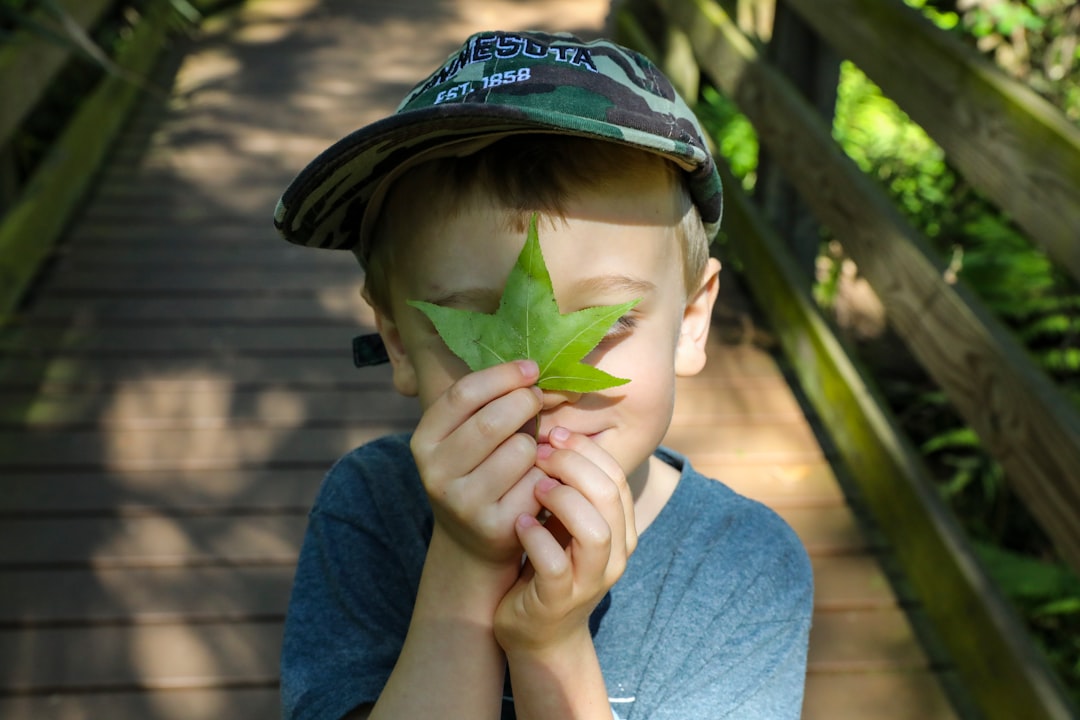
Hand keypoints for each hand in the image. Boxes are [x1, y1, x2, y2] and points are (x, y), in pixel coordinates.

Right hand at [410, 359, 545, 567]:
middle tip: (537, 399)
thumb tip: (532, 367)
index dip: (502, 375)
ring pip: (520, 450)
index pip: (463, 394)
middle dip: (525, 402)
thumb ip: (486, 404)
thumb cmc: (476, 471)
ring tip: (530, 450)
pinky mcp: (494, 527)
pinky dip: (545, 474)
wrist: (472, 542)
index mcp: (423, 441)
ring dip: (536, 443)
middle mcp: (436, 473)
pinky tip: (538, 479)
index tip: (530, 368)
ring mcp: (463, 503)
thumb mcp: (463, 437)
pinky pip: (536, 482)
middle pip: (493, 421)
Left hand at [493, 428, 637, 654]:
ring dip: (562, 500)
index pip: (616, 476)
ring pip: (595, 531)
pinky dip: (537, 539)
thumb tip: (551, 430)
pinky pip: (556, 565)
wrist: (538, 631)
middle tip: (539, 452)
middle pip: (610, 495)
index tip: (553, 434)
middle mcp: (615, 554)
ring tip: (533, 487)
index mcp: (621, 528)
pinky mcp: (560, 600)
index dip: (585, 450)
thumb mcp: (565, 521)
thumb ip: (569, 485)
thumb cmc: (548, 564)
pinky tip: (518, 523)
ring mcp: (590, 580)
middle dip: (573, 465)